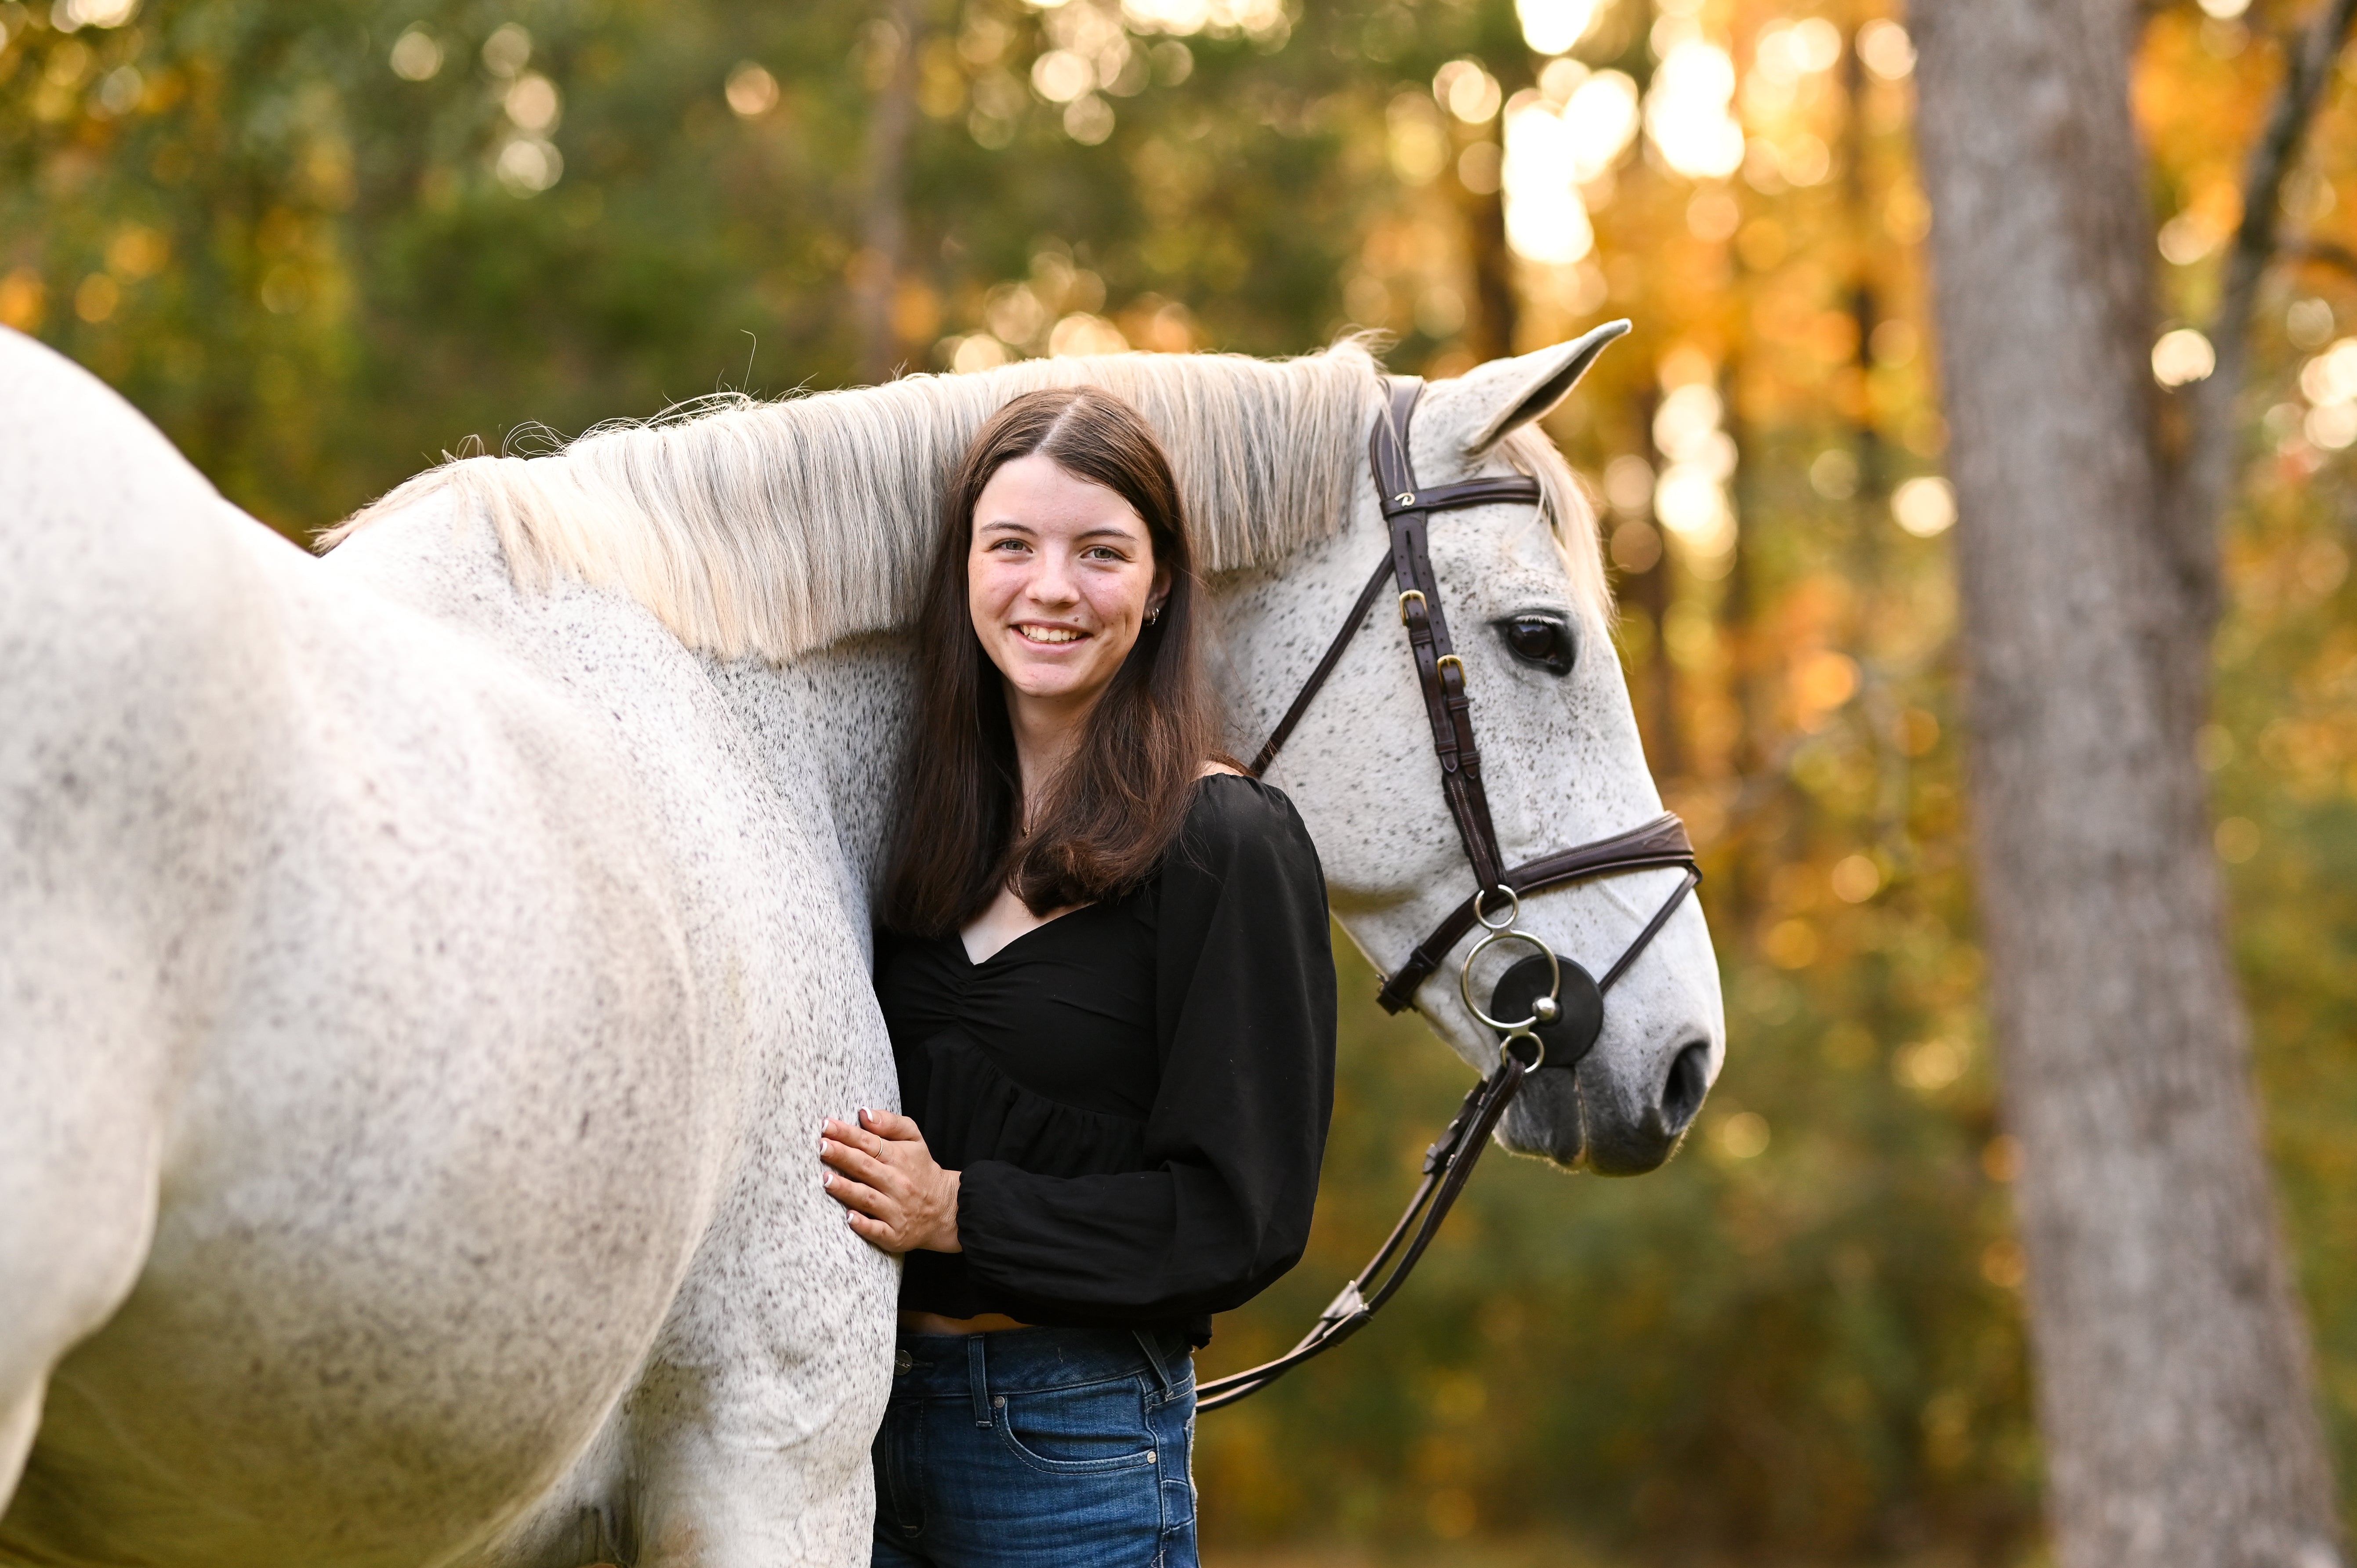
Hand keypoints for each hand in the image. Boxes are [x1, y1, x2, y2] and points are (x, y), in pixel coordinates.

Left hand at [819, 1109, 961, 1254]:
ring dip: (847, 1189)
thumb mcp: (914, 1140)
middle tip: (822, 1146)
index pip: (870, 1143)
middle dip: (842, 1156)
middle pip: (865, 1167)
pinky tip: (849, 1217)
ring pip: (868, 1198)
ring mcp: (896, 1210)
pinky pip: (877, 1230)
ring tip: (826, 1179)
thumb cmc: (921, 1170)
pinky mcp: (894, 1234)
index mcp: (899, 1158)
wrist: (945, 1209)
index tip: (826, 1125)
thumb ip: (891, 1124)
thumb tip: (864, 1113)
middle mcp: (897, 1183)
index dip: (847, 1133)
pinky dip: (863, 1224)